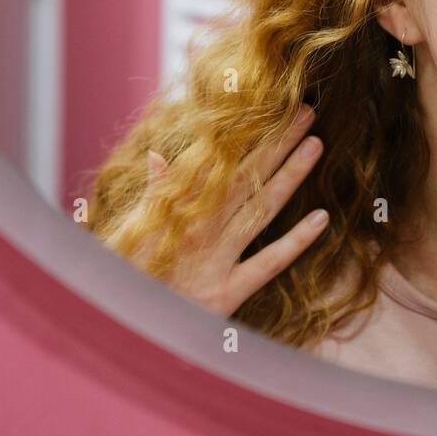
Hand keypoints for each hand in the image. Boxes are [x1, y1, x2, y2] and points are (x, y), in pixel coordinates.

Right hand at [103, 105, 329, 317]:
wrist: (115, 327)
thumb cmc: (122, 277)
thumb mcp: (127, 232)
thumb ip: (152, 195)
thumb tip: (159, 157)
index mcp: (176, 209)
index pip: (219, 161)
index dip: (247, 134)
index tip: (271, 108)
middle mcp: (200, 228)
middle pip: (246, 176)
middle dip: (277, 143)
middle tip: (306, 113)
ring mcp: (215, 258)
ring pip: (261, 209)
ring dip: (290, 176)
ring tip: (316, 146)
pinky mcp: (225, 293)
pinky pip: (268, 263)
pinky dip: (295, 241)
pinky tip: (321, 219)